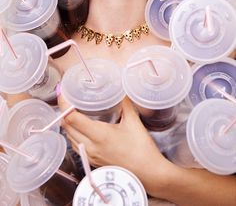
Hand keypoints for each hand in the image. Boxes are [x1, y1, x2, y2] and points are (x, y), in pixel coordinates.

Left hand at [58, 96, 172, 195]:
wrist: (148, 173)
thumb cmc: (142, 149)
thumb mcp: (134, 122)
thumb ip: (126, 104)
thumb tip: (121, 89)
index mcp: (99, 135)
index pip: (71, 118)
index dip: (64, 104)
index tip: (63, 92)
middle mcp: (90, 147)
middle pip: (66, 127)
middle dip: (64, 111)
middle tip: (67, 97)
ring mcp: (90, 156)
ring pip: (70, 137)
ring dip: (68, 123)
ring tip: (72, 109)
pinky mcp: (93, 161)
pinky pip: (76, 145)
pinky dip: (74, 134)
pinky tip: (81, 127)